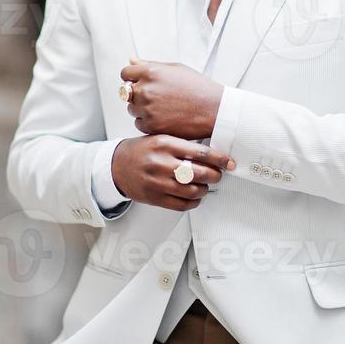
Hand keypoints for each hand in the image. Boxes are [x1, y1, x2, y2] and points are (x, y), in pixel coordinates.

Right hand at [111, 134, 234, 210]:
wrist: (116, 165)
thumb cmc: (141, 151)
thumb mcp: (160, 139)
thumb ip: (182, 145)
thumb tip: (211, 154)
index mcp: (165, 144)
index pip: (200, 152)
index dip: (219, 159)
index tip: (228, 162)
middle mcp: (162, 163)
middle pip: (199, 173)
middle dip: (215, 175)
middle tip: (218, 175)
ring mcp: (158, 182)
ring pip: (193, 191)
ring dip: (205, 190)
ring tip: (205, 186)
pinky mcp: (154, 198)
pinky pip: (182, 204)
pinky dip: (194, 202)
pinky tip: (195, 197)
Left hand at [120, 57, 223, 138]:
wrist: (214, 110)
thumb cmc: (198, 87)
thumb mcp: (175, 69)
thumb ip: (150, 65)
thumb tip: (131, 60)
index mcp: (150, 72)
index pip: (125, 74)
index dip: (132, 78)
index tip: (142, 83)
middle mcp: (146, 89)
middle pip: (126, 92)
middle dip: (138, 94)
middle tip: (157, 97)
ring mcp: (147, 109)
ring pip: (132, 109)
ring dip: (141, 109)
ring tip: (163, 108)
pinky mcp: (151, 126)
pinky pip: (138, 123)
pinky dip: (148, 122)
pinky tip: (164, 118)